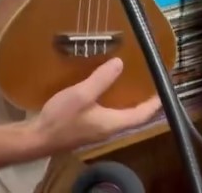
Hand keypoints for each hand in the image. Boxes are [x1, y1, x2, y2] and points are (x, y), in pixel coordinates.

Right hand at [31, 58, 162, 152]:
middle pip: (133, 117)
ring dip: (127, 102)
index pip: (142, 115)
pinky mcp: (86, 128)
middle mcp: (109, 129)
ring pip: (119, 116)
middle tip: (148, 84)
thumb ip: (101, 80)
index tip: (164, 90)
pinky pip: (107, 114)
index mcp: (113, 123)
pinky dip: (112, 103)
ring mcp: (97, 130)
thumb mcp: (82, 95)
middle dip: (143, 102)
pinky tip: (104, 91)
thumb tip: (120, 63)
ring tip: (130, 84)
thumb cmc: (61, 118)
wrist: (37, 137)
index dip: (155, 104)